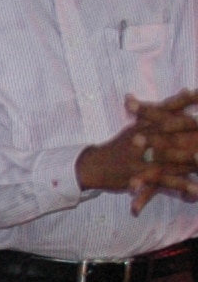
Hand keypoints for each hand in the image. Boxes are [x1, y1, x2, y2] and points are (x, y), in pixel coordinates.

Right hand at [78, 91, 197, 209]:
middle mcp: (145, 140)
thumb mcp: (137, 125)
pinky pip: (164, 183)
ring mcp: (143, 160)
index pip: (167, 111)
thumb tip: (185, 90)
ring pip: (170, 159)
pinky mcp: (142, 178)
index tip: (197, 92)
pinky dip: (180, 187)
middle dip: (191, 133)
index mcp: (146, 126)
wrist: (93, 166)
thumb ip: (160, 109)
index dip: (183, 102)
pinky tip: (195, 191)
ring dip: (188, 160)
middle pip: (172, 135)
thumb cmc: (118, 145)